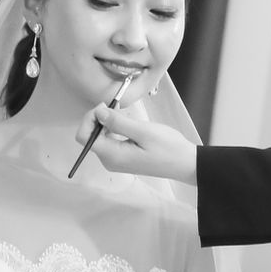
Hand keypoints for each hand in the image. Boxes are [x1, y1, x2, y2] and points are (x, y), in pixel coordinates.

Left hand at [75, 106, 196, 183]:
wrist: (186, 164)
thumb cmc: (169, 149)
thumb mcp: (144, 131)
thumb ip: (118, 122)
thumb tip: (98, 113)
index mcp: (113, 155)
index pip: (84, 136)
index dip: (89, 118)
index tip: (105, 107)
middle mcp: (110, 161)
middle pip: (90, 137)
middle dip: (98, 119)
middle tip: (116, 107)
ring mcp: (116, 161)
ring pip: (99, 138)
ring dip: (107, 123)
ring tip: (125, 114)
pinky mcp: (123, 159)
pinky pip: (110, 142)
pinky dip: (114, 130)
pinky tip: (128, 124)